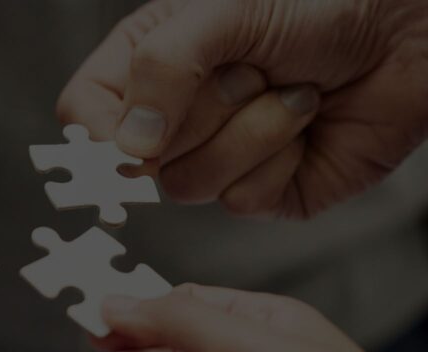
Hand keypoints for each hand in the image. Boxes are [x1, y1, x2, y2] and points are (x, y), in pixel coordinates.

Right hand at [58, 0, 427, 217]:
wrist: (410, 29)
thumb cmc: (320, 2)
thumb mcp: (224, 11)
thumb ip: (161, 68)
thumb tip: (129, 144)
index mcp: (149, 64)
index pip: (85, 116)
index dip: (101, 132)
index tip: (136, 130)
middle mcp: (176, 116)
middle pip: (139, 160)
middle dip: (206, 111)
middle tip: (252, 69)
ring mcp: (216, 157)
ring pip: (189, 186)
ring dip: (251, 133)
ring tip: (290, 90)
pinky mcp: (260, 191)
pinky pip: (242, 201)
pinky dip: (280, 159)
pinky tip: (307, 123)